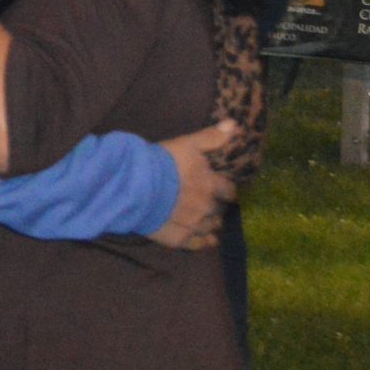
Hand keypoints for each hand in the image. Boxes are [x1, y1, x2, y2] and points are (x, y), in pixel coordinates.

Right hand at [147, 120, 238, 249]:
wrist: (135, 186)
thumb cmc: (161, 162)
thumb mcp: (187, 144)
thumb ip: (211, 138)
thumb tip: (234, 125)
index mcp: (211, 185)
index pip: (229, 191)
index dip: (227, 190)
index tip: (224, 190)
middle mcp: (206, 207)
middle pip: (219, 210)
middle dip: (216, 207)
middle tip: (209, 203)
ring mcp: (194, 224)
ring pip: (210, 227)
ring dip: (210, 223)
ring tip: (205, 220)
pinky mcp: (179, 238)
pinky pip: (198, 244)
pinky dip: (203, 242)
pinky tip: (204, 240)